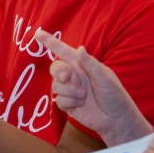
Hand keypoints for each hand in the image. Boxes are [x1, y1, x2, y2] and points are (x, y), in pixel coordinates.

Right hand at [35, 30, 151, 144]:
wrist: (115, 119)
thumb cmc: (114, 94)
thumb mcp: (105, 77)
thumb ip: (90, 63)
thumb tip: (79, 48)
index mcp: (82, 65)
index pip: (63, 51)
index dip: (50, 42)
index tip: (38, 33)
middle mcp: (74, 76)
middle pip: (55, 68)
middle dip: (59, 71)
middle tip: (68, 77)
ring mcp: (69, 90)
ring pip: (56, 85)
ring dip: (70, 91)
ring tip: (84, 96)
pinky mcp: (67, 104)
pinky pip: (59, 100)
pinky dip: (70, 102)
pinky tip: (81, 105)